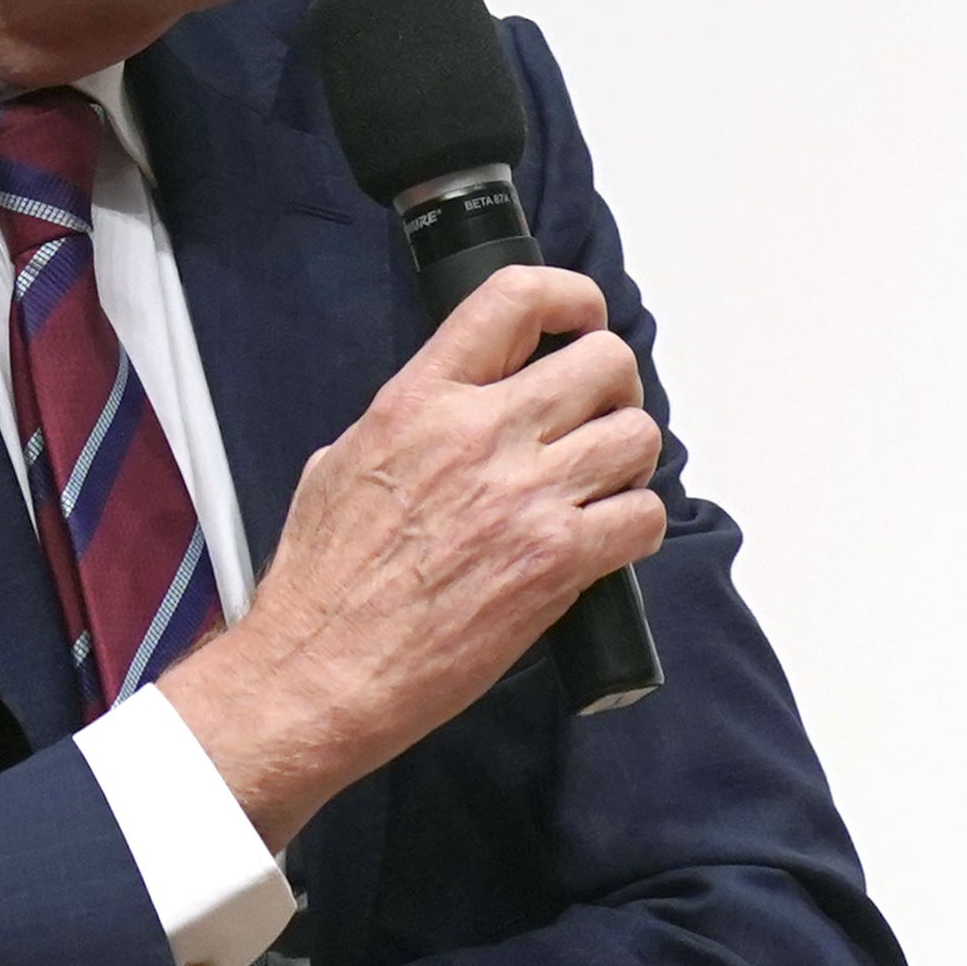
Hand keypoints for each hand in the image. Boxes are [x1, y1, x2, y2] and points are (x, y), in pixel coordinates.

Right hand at [159, 264, 663, 849]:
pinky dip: (636, 526)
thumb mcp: (341, 463)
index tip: (584, 318)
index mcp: (421, 400)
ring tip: (599, 486)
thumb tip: (452, 408)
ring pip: (638, 436)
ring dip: (631, 460)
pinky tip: (603, 541)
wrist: (322, 668)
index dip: (572, 298)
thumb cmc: (324, 583)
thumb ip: (410, 422)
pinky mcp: (558, 560)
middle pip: (605, 363)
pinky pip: (644, 516)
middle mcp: (480, 434)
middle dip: (615, 390)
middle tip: (596, 422)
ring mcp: (526, 496)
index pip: (515, 299)